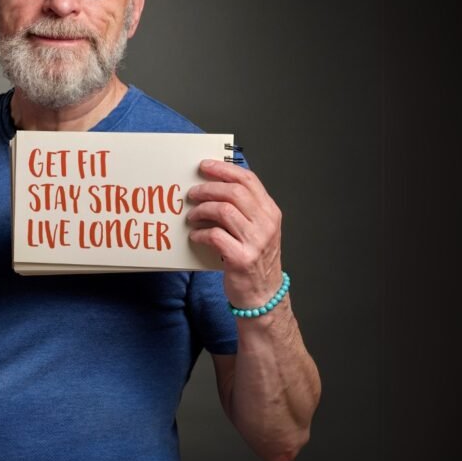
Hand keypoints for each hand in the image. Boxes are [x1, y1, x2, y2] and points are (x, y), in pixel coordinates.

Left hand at [186, 159, 283, 308]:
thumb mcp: (258, 229)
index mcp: (270, 212)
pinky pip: (215, 236)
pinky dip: (200, 233)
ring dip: (201, 210)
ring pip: (223, 210)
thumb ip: (243, 209)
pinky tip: (195, 235)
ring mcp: (256, 242)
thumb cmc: (255, 259)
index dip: (224, 169)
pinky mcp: (241, 259)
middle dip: (208, 188)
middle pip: (234, 192)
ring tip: (192, 216)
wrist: (263, 294)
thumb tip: (212, 185)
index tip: (205, 166)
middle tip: (192, 193)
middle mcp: (266, 224)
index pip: (249, 180)